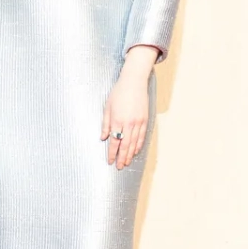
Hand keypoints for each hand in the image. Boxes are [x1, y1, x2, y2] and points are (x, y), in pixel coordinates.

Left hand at [102, 47, 157, 169]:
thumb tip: (103, 137)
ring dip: (130, 154)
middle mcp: (128, 123)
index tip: (109, 161)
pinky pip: (142, 136)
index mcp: (117, 120)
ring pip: (134, 142)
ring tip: (126, 162)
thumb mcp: (107, 107)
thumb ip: (105, 124)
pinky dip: (139, 145)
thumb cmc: (118, 93)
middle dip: (121, 157)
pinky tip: (135, 151)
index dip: (111, 153)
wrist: (134, 82)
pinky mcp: (145, 119)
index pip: (114, 141)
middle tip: (119, 166)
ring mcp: (138, 122)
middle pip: (125, 145)